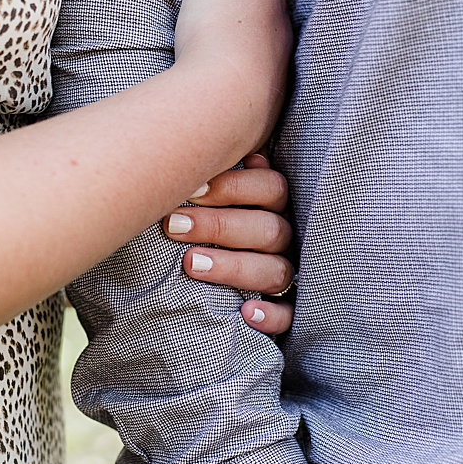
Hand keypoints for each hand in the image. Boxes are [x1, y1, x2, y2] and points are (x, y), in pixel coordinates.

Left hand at [166, 153, 294, 333]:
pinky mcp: (285, 310)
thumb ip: (205, 173)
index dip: (235, 187)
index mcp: (271, 203)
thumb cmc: (191, 218)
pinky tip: (246, 313)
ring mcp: (288, 273)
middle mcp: (284, 237)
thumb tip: (197, 148)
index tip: (191, 190)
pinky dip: (272, 315)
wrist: (185, 274)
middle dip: (219, 225)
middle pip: (270, 229)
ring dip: (234, 267)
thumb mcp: (199, 194)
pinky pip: (290, 315)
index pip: (272, 188)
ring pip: (276, 271)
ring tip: (190, 264)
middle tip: (172, 226)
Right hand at [173, 0, 293, 156]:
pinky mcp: (249, 125)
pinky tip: (218, 96)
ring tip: (224, 58)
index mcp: (281, 14)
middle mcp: (284, 54)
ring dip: (248, 64)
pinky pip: (244, 103)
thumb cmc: (221, 31)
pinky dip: (234, 95)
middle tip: (234, 18)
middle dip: (260, 26)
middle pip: (272, 33)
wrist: (216, 103)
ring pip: (261, 70)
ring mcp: (270, 92)